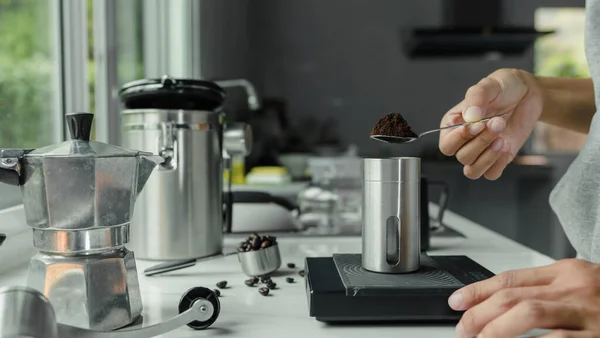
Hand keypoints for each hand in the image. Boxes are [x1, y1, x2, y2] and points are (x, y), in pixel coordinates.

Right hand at [438, 69, 542, 179]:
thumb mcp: (488, 85)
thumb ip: (476, 98)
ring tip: (501, 137)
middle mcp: (463, 141)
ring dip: (488, 156)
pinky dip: (498, 164)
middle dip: (480, 142)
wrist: (527, 93)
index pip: (446, 144)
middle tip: (497, 122)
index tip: (477, 124)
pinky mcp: (497, 159)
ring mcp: (480, 152)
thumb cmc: (503, 87)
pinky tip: (506, 145)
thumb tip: (470, 116)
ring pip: (472, 170)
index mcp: (453, 125)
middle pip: (461, 157)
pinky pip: (491, 174)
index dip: (460, 138)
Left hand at [449, 259, 599, 337]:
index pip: (510, 278)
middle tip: (462, 329)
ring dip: (498, 331)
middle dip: (481, 314)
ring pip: (531, 316)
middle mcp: (576, 289)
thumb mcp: (579, 282)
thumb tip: (499, 299)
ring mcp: (590, 315)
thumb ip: (544, 288)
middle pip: (515, 297)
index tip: (456, 302)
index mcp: (567, 272)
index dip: (478, 291)